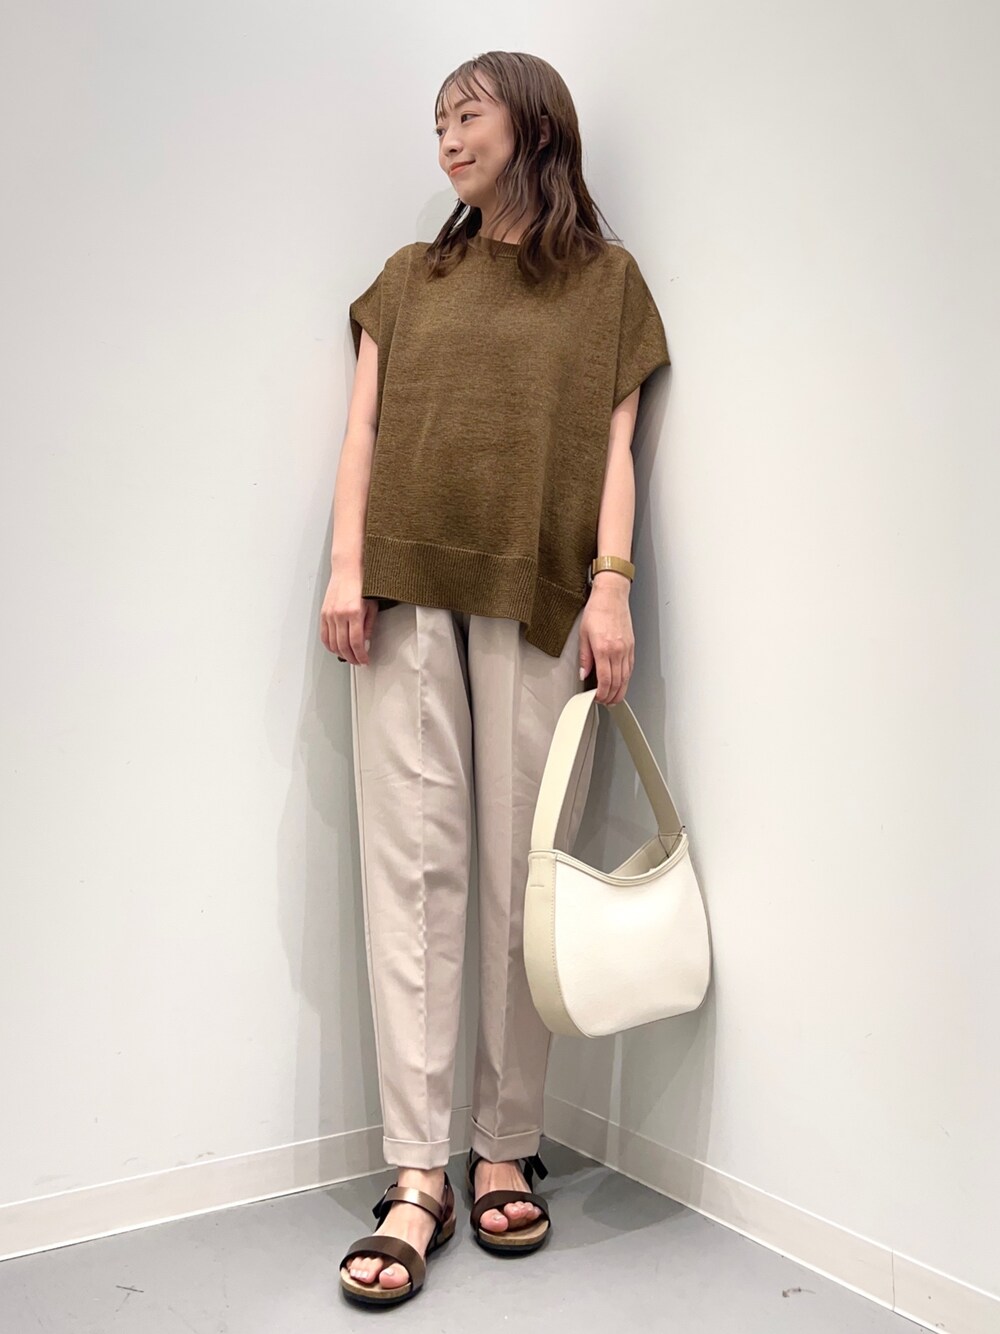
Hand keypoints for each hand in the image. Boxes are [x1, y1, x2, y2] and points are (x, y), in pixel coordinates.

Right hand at [320, 564, 377, 665]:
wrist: (348, 569)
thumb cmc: (362, 583)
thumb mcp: (372, 606)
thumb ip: (368, 625)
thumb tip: (365, 641)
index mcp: (354, 612)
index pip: (356, 642)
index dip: (361, 655)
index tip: (364, 660)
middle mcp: (340, 614)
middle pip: (343, 645)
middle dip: (351, 657)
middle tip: (357, 661)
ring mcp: (330, 614)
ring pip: (332, 643)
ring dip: (341, 653)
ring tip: (349, 656)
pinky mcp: (323, 613)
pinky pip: (324, 635)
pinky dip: (329, 645)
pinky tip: (336, 648)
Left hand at [579, 574, 633, 704]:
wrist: (612, 596)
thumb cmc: (597, 611)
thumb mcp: (583, 634)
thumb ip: (584, 657)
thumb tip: (584, 673)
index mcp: (604, 649)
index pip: (604, 680)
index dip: (601, 693)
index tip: (596, 698)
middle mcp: (618, 651)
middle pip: (617, 682)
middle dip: (610, 696)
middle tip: (604, 702)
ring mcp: (627, 649)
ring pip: (626, 677)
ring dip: (620, 691)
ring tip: (613, 698)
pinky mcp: (631, 646)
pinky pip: (630, 668)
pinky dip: (626, 679)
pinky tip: (621, 683)